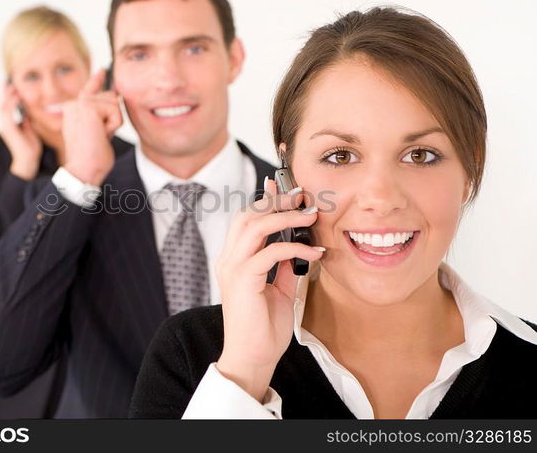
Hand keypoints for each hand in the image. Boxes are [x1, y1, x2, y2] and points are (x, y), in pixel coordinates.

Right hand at [0, 84, 42, 180]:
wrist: (29, 161)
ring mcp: (5, 127)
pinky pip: (7, 114)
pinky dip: (11, 104)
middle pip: (2, 104)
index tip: (12, 85)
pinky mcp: (9, 130)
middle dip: (5, 93)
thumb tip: (26, 114)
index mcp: (9, 125)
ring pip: (3, 107)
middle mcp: (5, 125)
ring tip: (13, 87)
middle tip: (10, 82)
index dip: (8, 96)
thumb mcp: (29, 131)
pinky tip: (16, 98)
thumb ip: (26, 122)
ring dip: (8, 96)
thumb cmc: (29, 148)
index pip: (6, 107)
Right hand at [61, 69, 122, 185]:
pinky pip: (116, 112)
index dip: (96, 79)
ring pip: (114, 102)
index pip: (89, 90)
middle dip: (113, 117)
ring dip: (113, 122)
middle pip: (110, 96)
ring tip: (99, 136)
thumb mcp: (96, 132)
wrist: (83, 169)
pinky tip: (101, 135)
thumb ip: (100, 116)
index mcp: (73, 110)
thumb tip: (115, 95)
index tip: (101, 70)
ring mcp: (80, 104)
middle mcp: (74, 104)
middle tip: (100, 135)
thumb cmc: (91, 157)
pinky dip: (114, 126)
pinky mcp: (89, 107)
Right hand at [215, 178, 323, 401]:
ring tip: (308, 214)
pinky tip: (314, 251)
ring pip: (254, 226)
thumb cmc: (264, 328)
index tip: (282, 185)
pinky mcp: (243, 280)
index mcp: (234, 260)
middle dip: (275, 201)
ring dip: (283, 216)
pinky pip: (270, 253)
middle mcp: (229, 259)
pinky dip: (294, 247)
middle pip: (248, 215)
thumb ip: (285, 267)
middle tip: (301, 195)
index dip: (264, 199)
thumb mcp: (280, 290)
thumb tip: (299, 247)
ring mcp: (233, 268)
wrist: (253, 358)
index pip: (246, 219)